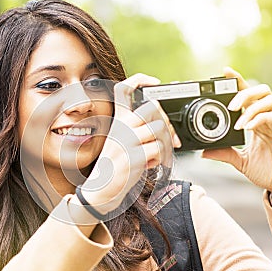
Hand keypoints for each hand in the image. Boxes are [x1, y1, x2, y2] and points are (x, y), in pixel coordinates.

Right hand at [81, 73, 178, 213]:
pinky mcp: (134, 156)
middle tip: (170, 138)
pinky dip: (160, 159)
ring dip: (165, 145)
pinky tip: (149, 165)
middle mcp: (121, 127)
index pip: (124, 89)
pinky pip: (158, 150)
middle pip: (153, 108)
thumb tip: (165, 124)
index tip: (155, 83)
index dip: (141, 80)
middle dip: (167, 123)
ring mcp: (126, 141)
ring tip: (157, 155)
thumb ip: (137, 129)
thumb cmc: (115, 167)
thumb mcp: (121, 141)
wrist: (101, 191)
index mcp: (118, 120)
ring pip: (159, 129)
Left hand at [202, 67, 271, 209]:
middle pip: (259, 90)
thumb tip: (204, 152)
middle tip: (230, 106)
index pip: (247, 97)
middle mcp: (267, 119)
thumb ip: (224, 154)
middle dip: (243, 92)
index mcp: (256, 122)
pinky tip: (248, 128)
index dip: (237, 82)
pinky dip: (259, 119)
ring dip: (250, 107)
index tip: (224, 73)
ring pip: (268, 99)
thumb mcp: (241, 162)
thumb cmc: (269, 172)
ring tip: (238, 122)